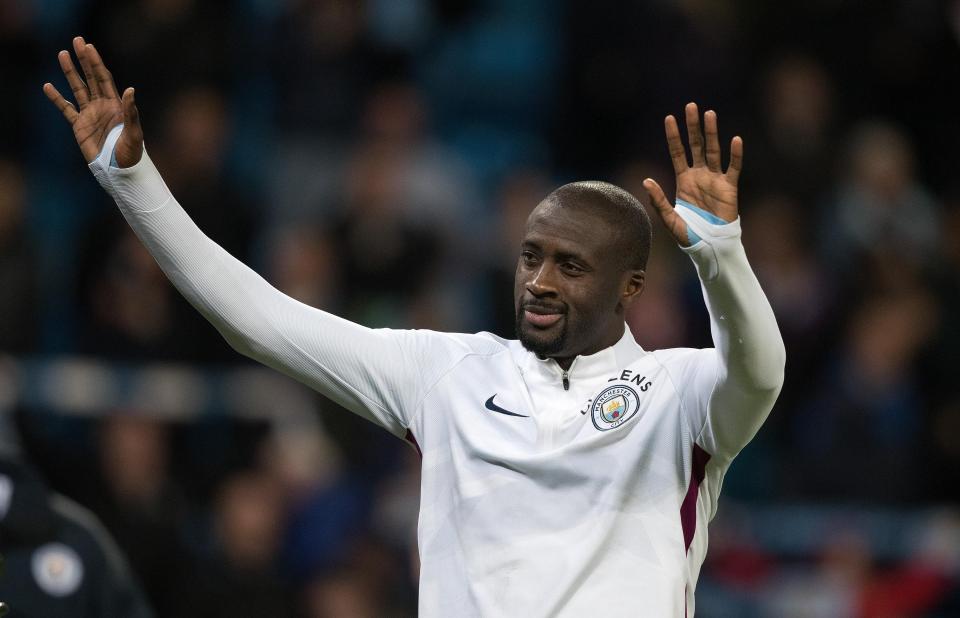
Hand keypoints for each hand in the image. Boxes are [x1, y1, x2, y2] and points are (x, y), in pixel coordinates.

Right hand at [42, 36, 142, 166]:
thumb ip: (130, 112)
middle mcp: (102, 106)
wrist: (120, 172)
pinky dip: (57, 98)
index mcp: (116, 106)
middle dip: (84, 60)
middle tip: (77, 41)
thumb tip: (130, 90)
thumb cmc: (132, 154)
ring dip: (70, 72)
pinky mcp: (80, 127)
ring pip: (77, 88)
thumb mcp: (134, 133)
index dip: (96, 62)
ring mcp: (90, 115)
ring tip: (62, 54)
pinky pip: (66, 109)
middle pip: (90, 78)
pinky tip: (48, 86)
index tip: (89, 47)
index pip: (104, 78)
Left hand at [643, 102, 742, 246]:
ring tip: (709, 114)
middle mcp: (699, 175)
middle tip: (691, 106)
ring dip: (712, 132)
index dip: (673, 136)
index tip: (669, 118)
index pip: (677, 152)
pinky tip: (735, 140)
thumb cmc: (688, 235)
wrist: (710, 246)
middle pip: (695, 145)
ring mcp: (715, 179)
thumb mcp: (669, 218)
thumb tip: (645, 180)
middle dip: (693, 126)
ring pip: (713, 150)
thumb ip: (658, 200)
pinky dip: (735, 154)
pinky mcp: (729, 187)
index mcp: (683, 180)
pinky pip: (733, 167)